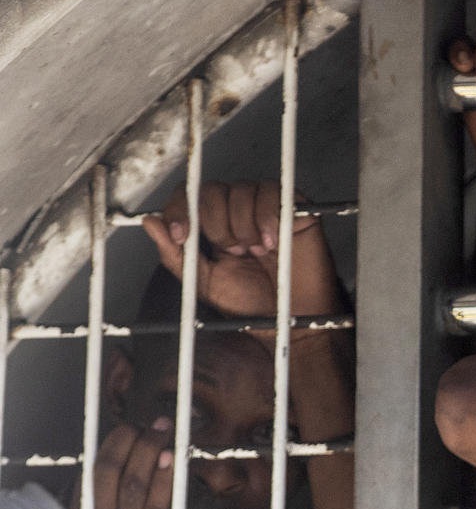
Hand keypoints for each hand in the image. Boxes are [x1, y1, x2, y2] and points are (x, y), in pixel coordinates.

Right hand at [72, 421, 175, 508]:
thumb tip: (107, 484)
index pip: (89, 478)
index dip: (109, 449)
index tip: (126, 431)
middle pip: (107, 474)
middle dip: (126, 441)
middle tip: (146, 423)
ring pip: (133, 486)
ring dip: (149, 451)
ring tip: (163, 430)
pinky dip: (165, 481)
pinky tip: (172, 460)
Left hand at [142, 181, 343, 318]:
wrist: (290, 319)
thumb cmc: (251, 304)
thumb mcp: (203, 283)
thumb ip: (175, 255)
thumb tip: (149, 222)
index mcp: (212, 224)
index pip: (188, 196)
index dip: (180, 209)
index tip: (181, 235)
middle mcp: (236, 210)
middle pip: (211, 190)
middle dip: (215, 223)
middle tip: (233, 252)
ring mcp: (264, 206)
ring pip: (241, 191)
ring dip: (243, 226)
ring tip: (256, 252)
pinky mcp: (293, 207)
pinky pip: (272, 193)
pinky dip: (267, 218)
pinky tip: (271, 243)